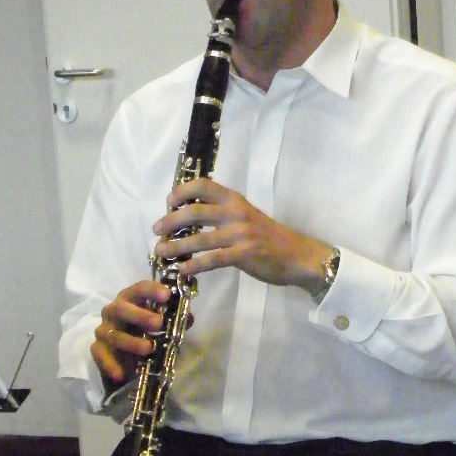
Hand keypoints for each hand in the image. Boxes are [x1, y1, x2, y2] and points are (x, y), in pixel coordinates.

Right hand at [90, 279, 171, 386]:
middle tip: (158, 324)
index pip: (139, 289)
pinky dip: (110, 364)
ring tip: (148, 349)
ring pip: (114, 335)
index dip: (152, 290)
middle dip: (140, 316)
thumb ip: (174, 320)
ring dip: (132, 342)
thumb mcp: (161, 325)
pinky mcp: (97, 348)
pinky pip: (100, 354)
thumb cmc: (144, 331)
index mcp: (130, 299)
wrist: (124, 353)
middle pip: (121, 309)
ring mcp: (103, 329)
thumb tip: (188, 318)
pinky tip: (122, 374)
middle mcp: (113, 310)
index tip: (167, 295)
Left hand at [152, 177, 331, 292]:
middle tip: (156, 230)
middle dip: (170, 221)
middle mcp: (236, 212)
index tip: (168, 201)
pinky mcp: (243, 255)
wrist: (298, 255)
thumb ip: (223, 213)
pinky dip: (193, 265)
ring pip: (199, 238)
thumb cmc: (270, 237)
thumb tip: (190, 216)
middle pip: (194, 212)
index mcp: (235, 199)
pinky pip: (212, 260)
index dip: (181, 191)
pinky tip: (182, 270)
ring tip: (161, 251)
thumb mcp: (246, 216)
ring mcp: (240, 234)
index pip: (203, 185)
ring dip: (175, 246)